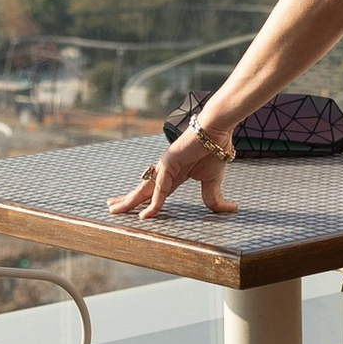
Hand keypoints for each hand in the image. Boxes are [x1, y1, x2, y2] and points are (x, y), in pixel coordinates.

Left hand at [108, 128, 238, 220]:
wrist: (218, 131)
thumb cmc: (215, 150)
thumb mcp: (213, 181)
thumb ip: (214, 197)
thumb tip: (231, 209)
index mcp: (174, 174)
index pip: (155, 191)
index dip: (144, 201)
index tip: (137, 212)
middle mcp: (165, 170)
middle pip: (142, 189)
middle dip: (127, 199)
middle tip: (111, 208)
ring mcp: (165, 165)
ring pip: (144, 188)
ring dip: (129, 200)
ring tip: (114, 209)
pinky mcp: (169, 162)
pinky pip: (160, 187)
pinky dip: (154, 201)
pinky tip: (147, 213)